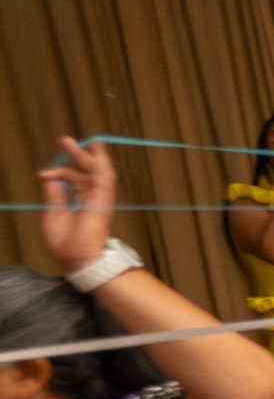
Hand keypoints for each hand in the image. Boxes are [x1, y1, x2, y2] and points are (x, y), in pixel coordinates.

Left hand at [37, 136, 114, 271]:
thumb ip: (55, 197)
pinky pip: (105, 180)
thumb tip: (51, 179)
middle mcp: (92, 198)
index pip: (71, 180)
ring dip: (91, 157)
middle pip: (86, 172)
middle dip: (77, 155)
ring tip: (89, 142)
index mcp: (80, 202)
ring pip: (98, 172)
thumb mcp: (54, 216)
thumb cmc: (67, 244)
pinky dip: (102, 166)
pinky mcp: (104, 202)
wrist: (80, 259)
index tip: (43, 174)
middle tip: (65, 140)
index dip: (57, 172)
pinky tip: (98, 153)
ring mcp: (100, 199)